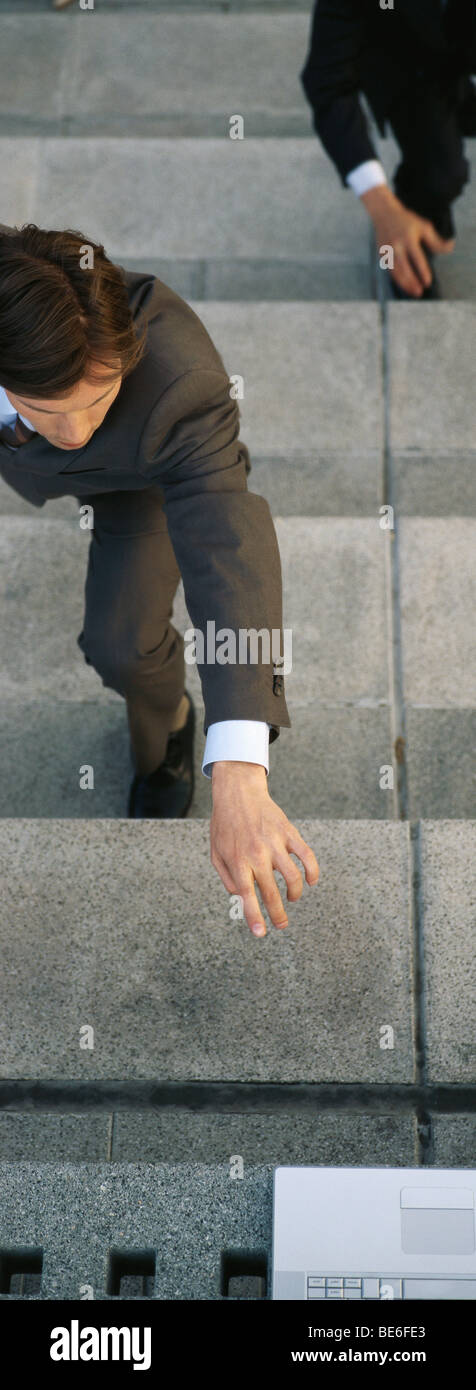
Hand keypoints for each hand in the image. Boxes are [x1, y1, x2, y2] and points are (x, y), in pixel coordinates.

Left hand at [210, 761, 318, 937]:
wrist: (238, 792)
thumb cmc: (225, 825)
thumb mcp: (216, 853)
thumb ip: (227, 878)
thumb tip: (241, 899)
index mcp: (238, 861)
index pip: (247, 896)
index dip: (255, 917)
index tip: (261, 933)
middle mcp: (257, 854)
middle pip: (272, 893)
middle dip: (279, 915)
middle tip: (282, 925)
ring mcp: (275, 843)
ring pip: (293, 878)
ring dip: (294, 894)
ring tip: (291, 898)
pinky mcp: (289, 833)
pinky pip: (307, 856)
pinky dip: (312, 871)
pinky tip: (310, 881)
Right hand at [361, 185, 453, 296]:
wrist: (384, 214)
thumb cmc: (407, 220)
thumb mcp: (424, 226)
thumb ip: (435, 240)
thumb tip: (449, 249)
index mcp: (408, 238)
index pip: (417, 258)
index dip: (422, 271)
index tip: (427, 282)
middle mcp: (397, 246)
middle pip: (404, 269)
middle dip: (412, 282)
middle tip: (420, 292)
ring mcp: (388, 252)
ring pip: (396, 272)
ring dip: (405, 284)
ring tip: (414, 292)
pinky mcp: (382, 255)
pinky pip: (391, 271)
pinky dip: (398, 280)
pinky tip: (406, 286)